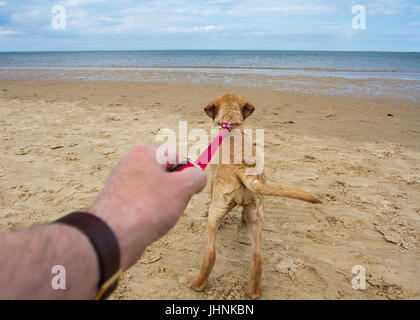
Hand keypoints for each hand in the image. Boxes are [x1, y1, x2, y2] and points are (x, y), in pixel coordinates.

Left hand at [89, 145, 206, 269]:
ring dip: (163, 205)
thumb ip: (196, 177)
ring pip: (155, 192)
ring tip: (159, 216)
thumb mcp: (183, 187)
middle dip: (174, 191)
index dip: (187, 173)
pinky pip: (143, 206)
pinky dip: (150, 215)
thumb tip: (198, 177)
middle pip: (164, 175)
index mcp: (144, 154)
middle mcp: (129, 165)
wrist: (114, 236)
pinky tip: (148, 225)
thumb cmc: (148, 206)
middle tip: (174, 203)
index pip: (175, 157)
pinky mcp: (118, 205)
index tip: (189, 189)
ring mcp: (121, 185)